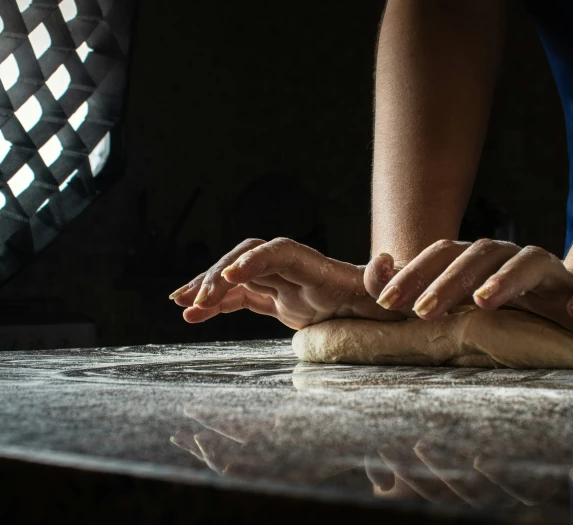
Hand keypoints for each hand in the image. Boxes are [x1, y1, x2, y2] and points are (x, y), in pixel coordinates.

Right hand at [169, 238, 403, 329]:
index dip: (254, 261)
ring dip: (209, 286)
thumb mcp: (392, 300)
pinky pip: (241, 298)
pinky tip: (192, 315)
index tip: (229, 277)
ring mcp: (286, 285)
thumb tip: (383, 261)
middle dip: (220, 274)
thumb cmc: (392, 306)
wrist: (389, 310)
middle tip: (197, 301)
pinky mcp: (280, 300)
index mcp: (320, 270)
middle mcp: (297, 271)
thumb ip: (383, 283)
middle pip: (249, 258)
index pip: (280, 253)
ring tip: (180, 303)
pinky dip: (216, 304)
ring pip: (238, 276)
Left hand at [364, 240, 572, 344]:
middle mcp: (517, 261)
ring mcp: (558, 275)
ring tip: (484, 302)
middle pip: (482, 255)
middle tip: (422, 311)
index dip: (416, 273)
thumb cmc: (517, 315)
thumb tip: (378, 267)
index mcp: (485, 263)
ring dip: (508, 279)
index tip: (387, 303)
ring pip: (534, 262)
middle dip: (449, 281)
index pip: (445, 255)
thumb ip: (417, 289)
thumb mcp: (464, 306)